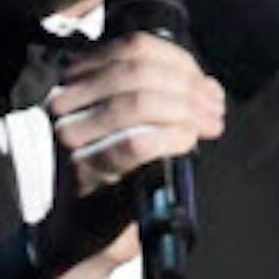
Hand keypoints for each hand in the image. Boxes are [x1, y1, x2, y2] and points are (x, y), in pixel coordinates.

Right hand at [31, 32, 224, 278]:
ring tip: (205, 126)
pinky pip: (136, 143)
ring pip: (137, 102)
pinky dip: (170, 138)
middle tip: (213, 109)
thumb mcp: (128, 121)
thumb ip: (158, 93)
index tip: (205, 84)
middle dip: (187, 89)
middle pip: (138, 72)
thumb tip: (205, 86)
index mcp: (76, 78)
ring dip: (184, 111)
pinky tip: (186, 141)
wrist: (82, 232)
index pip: (133, 47)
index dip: (179, 61)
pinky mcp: (84, 169)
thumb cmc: (112, 175)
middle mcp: (65, 100)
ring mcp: (71, 135)